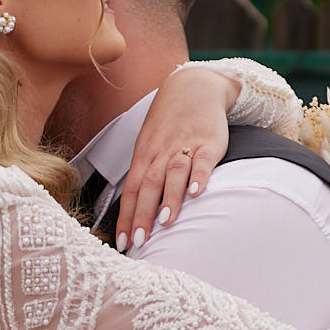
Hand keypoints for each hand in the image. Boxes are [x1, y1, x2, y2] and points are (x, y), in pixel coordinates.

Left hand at [113, 65, 239, 253]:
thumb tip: (135, 212)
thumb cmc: (169, 124)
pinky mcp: (208, 143)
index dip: (125, 217)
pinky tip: (196, 194)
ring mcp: (184, 147)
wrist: (193, 86)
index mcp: (144, 157)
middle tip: (140, 241)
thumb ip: (144, 177)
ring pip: (172, 175)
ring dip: (168, 199)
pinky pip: (201, 162)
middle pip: (147, 186)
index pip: (129, 191)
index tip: (122, 242)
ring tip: (166, 223)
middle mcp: (160, 153)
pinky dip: (198, 177)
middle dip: (142, 215)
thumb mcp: (150, 146)